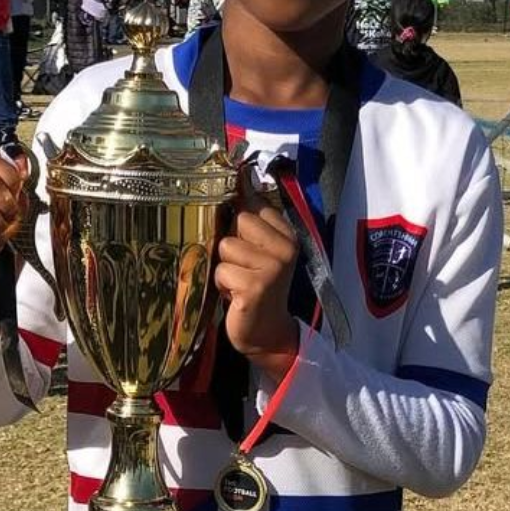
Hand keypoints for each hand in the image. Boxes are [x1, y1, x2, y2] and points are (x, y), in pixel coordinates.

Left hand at [214, 186, 301, 377]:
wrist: (267, 333)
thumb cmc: (255, 287)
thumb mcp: (258, 251)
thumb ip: (251, 222)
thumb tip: (238, 177)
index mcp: (287, 234)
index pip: (255, 202)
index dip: (239, 206)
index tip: (237, 205)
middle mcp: (285, 247)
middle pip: (238, 220)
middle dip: (230, 243)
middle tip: (241, 266)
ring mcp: (273, 267)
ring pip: (226, 246)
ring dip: (224, 266)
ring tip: (237, 282)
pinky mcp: (257, 286)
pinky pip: (222, 271)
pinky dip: (222, 285)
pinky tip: (235, 296)